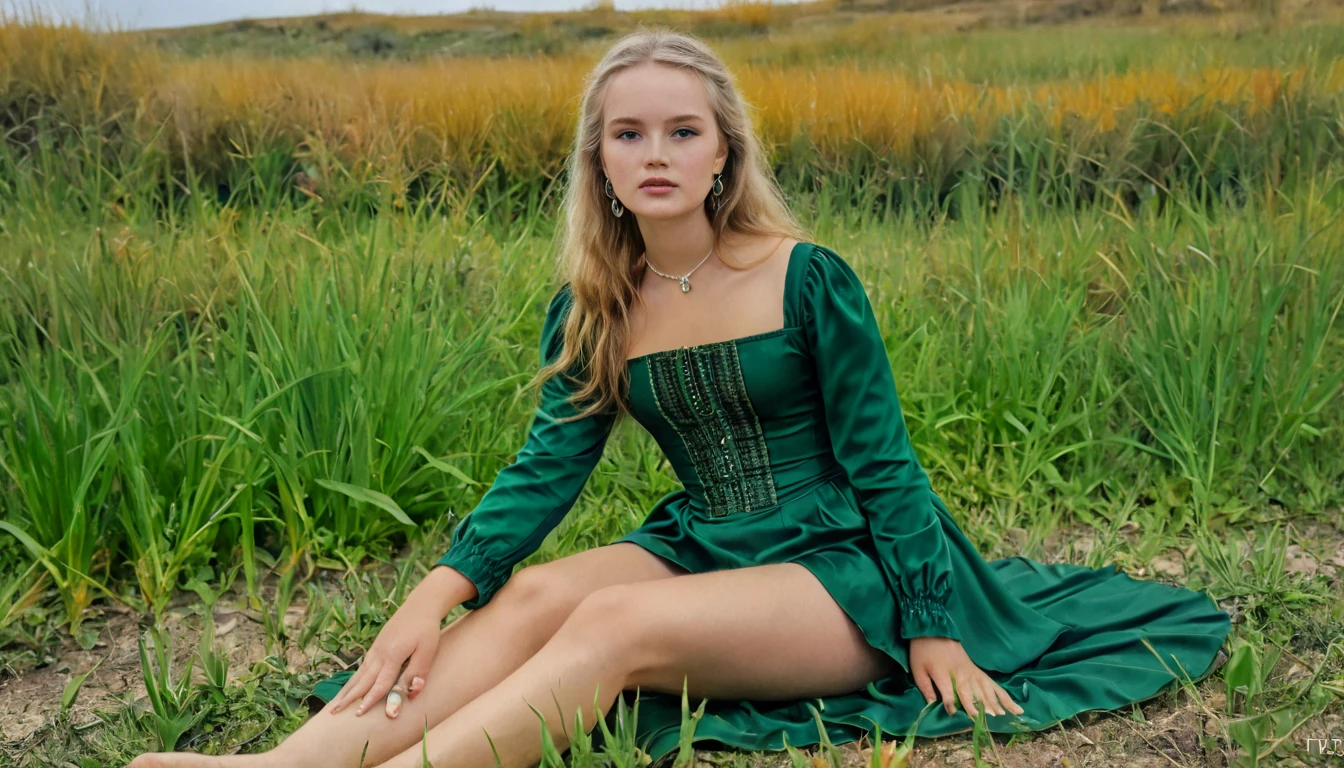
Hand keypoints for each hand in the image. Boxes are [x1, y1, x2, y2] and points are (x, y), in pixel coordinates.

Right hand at [328, 572, 457, 717]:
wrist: (420, 606)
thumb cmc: (426, 630)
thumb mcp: (428, 651)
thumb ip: (418, 672)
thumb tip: (412, 694)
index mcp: (393, 655)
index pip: (380, 683)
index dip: (370, 700)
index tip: (358, 714)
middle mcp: (380, 654)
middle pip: (363, 680)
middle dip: (348, 698)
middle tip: (333, 713)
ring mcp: (376, 650)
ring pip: (359, 674)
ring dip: (347, 690)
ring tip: (335, 704)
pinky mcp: (376, 647)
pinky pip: (362, 667)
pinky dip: (353, 679)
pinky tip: (350, 687)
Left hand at [908, 636, 1024, 718]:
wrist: (934, 630)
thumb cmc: (923, 651)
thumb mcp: (917, 669)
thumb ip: (925, 688)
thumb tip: (932, 706)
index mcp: (942, 674)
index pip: (948, 691)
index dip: (950, 703)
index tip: (952, 713)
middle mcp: (960, 674)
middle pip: (970, 691)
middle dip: (978, 705)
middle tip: (988, 718)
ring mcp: (972, 672)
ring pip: (985, 689)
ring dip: (993, 701)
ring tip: (1001, 714)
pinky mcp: (978, 671)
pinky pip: (993, 684)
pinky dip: (1004, 695)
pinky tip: (1013, 706)